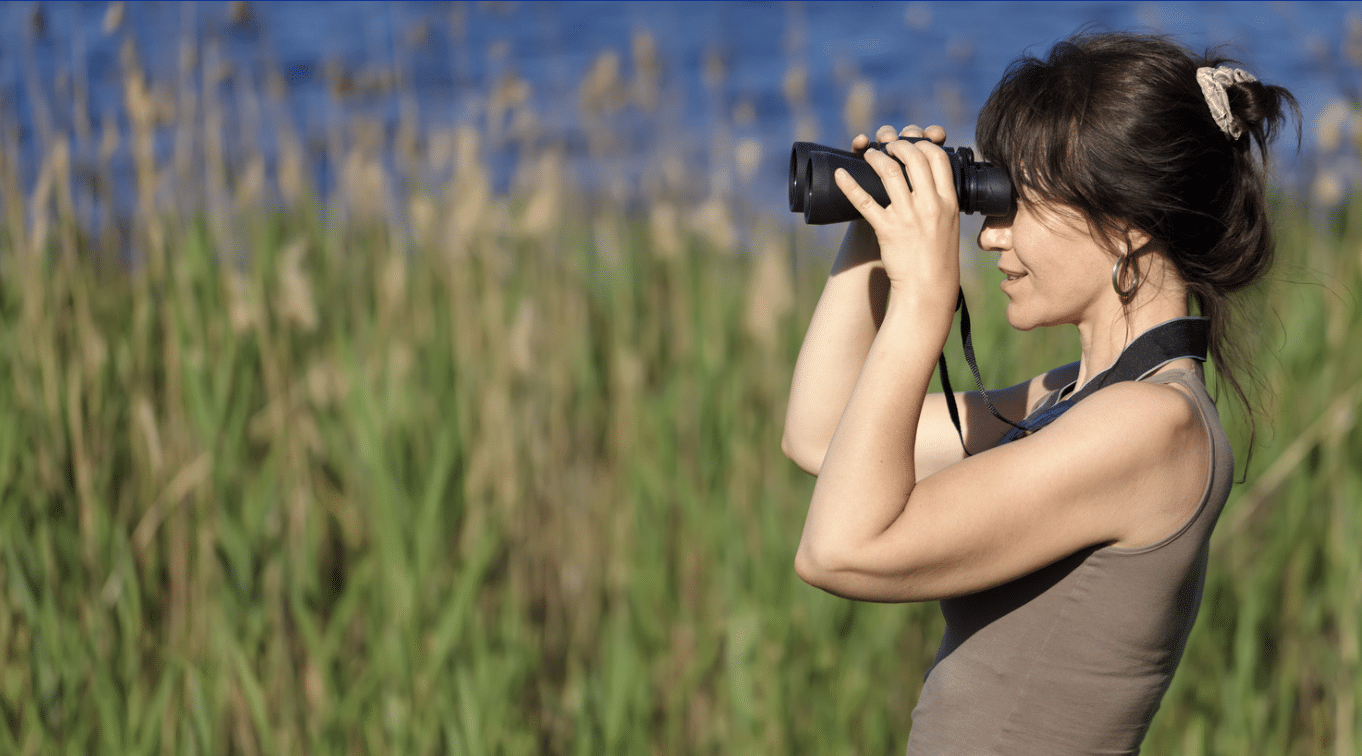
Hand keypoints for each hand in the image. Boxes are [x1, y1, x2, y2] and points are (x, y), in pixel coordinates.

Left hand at [835, 125, 960, 302]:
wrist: (928, 287)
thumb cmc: (939, 257)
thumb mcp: (949, 224)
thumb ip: (941, 200)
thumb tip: (931, 179)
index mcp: (948, 201)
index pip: (938, 158)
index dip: (922, 144)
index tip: (911, 143)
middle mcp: (930, 205)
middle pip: (913, 158)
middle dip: (898, 145)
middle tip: (888, 146)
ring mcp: (907, 216)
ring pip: (889, 172)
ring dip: (875, 157)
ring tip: (868, 154)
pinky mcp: (887, 229)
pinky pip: (865, 201)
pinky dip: (849, 185)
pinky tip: (840, 174)